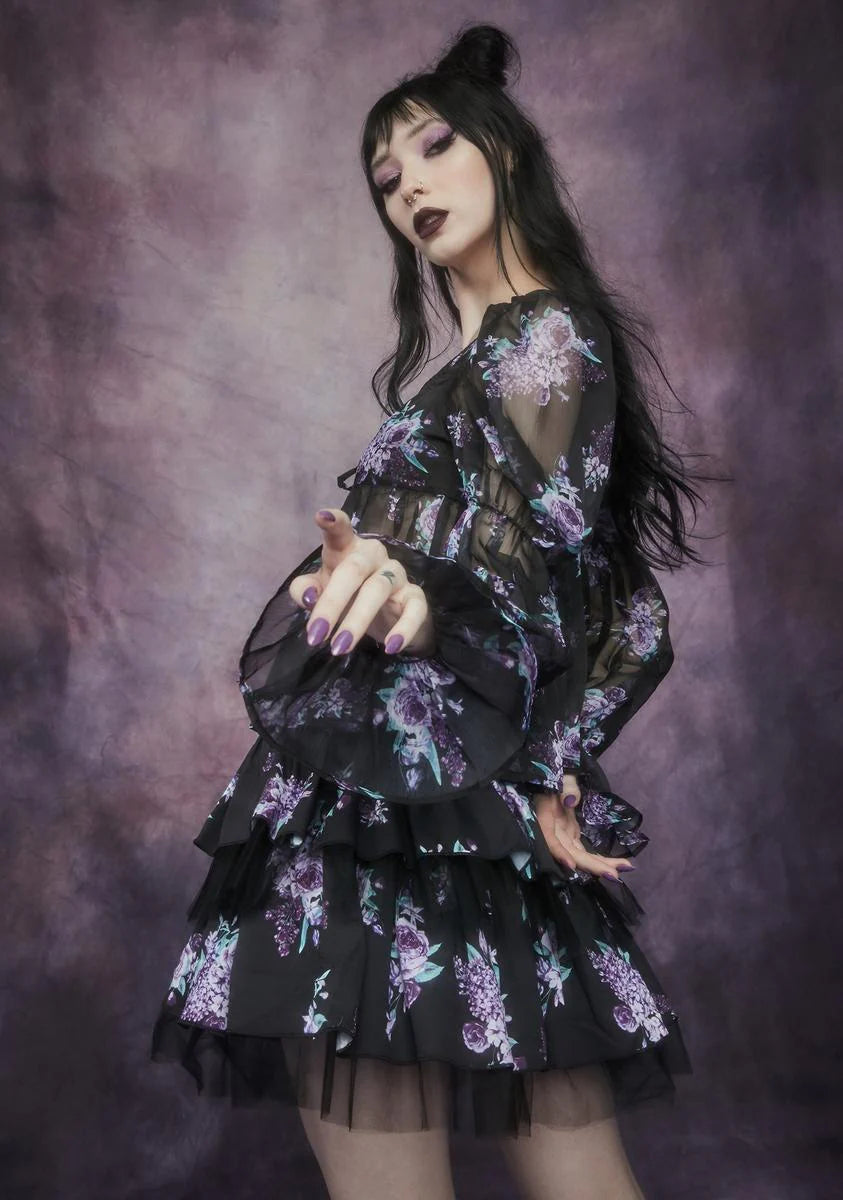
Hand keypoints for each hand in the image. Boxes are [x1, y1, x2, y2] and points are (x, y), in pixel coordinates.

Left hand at [288, 508, 434, 657]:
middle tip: (315, 636)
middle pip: (353, 570)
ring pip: (378, 590)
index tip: (322, 517)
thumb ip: (305, 591)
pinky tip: (390, 647)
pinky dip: (403, 629)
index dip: (333, 522)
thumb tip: (309, 599)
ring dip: (357, 621)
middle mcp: (373, 556)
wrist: (387, 618)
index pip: (340, 531)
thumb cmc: (347, 595)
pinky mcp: (415, 597)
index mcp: (347, 549)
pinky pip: (414, 610)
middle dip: (332, 603)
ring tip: (339, 648)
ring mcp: (396, 574)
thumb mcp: (320, 592)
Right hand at [532, 773, 635, 882]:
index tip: (572, 866)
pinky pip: (583, 849)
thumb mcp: (559, 773)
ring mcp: (562, 832)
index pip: (550, 838)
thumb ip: (565, 785)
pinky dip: (599, 858)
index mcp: (545, 815)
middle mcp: (553, 829)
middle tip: (615, 875)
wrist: (554, 769)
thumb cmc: (555, 769)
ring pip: (579, 854)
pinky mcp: (570, 832)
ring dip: (601, 864)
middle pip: (570, 852)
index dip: (559, 853)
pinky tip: (615, 864)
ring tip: (625, 868)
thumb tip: (570, 800)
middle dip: (592, 865)